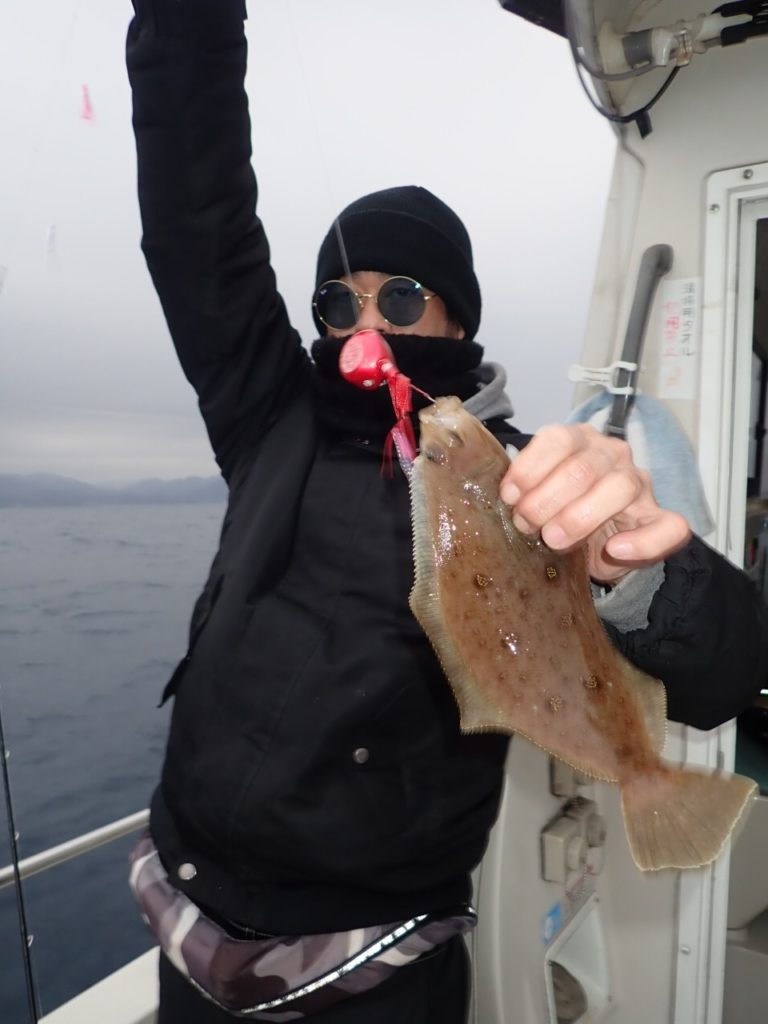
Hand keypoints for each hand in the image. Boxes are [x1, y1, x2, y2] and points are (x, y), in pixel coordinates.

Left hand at [498, 423, 690, 583]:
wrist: (596, 547)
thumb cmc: (559, 513)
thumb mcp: (537, 496)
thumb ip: (525, 489)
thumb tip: (509, 496)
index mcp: (580, 441)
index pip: (558, 438)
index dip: (530, 468)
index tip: (511, 496)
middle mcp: (613, 455)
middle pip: (582, 468)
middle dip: (546, 501)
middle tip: (527, 525)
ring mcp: (640, 486)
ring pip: (620, 489)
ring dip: (580, 518)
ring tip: (554, 540)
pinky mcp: (661, 519)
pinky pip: (668, 527)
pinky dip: (641, 541)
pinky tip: (616, 550)